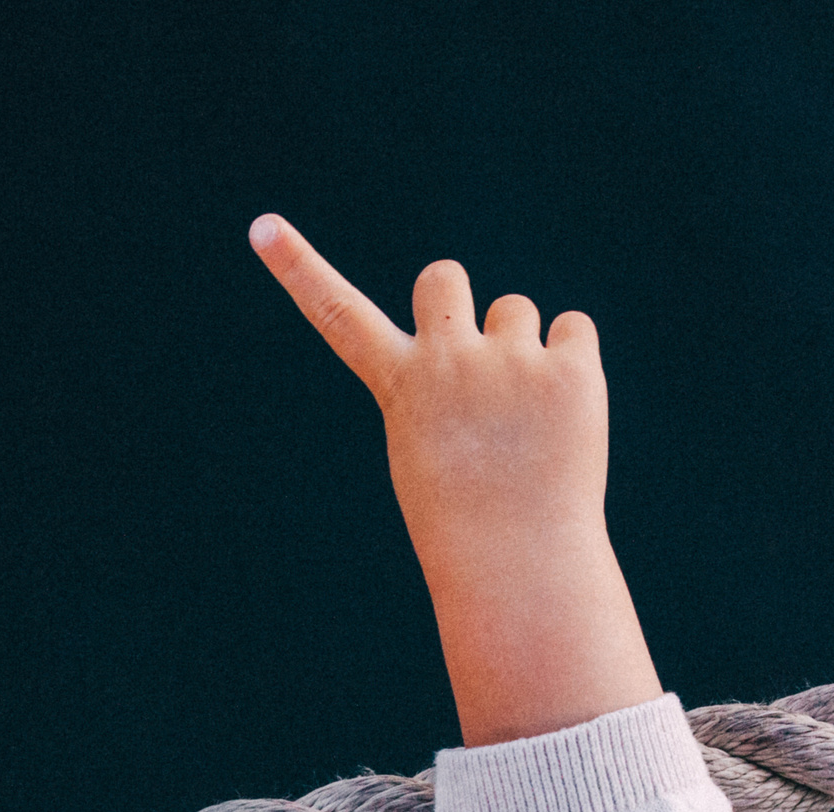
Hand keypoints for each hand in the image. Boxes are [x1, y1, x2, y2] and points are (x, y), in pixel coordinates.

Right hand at [250, 213, 661, 745]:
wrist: (521, 564)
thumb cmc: (467, 514)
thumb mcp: (432, 447)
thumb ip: (446, 382)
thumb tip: (491, 340)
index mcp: (401, 385)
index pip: (339, 314)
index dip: (299, 268)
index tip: (261, 225)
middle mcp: (449, 361)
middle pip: (442, 277)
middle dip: (457, 303)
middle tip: (476, 363)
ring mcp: (511, 363)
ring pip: (515, 311)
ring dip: (522, 349)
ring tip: (523, 420)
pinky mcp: (570, 371)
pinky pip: (572, 329)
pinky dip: (571, 363)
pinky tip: (563, 417)